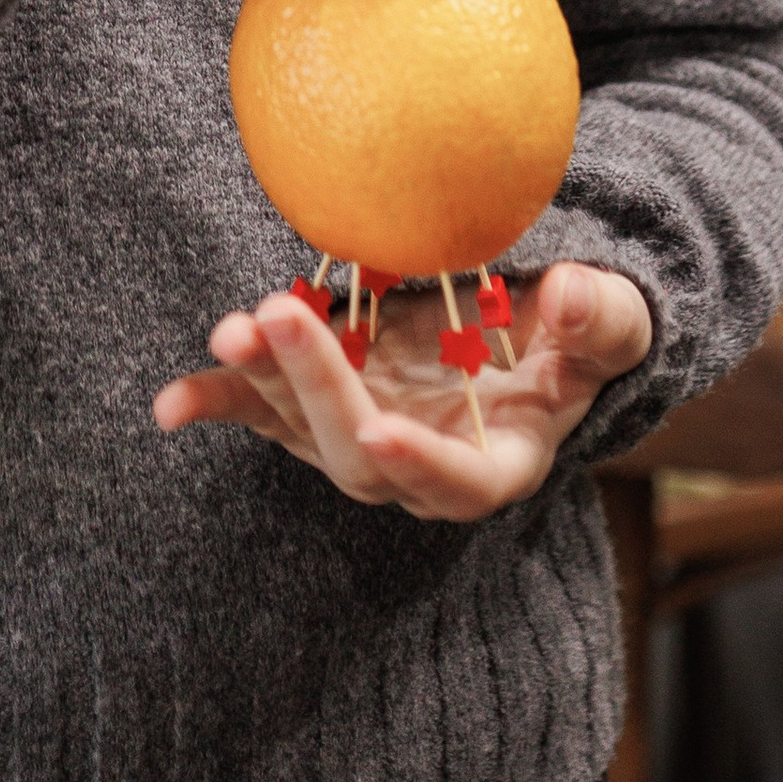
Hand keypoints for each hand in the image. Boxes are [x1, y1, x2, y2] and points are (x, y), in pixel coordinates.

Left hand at [151, 262, 652, 519]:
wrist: (520, 328)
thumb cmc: (575, 335)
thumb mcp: (611, 322)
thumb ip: (599, 319)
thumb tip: (571, 298)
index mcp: (499, 460)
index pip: (461, 483)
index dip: (422, 466)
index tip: (381, 431)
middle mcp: (419, 464)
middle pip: (360, 454)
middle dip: (321, 387)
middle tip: (284, 317)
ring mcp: (361, 438)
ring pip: (303, 430)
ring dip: (261, 385)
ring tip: (230, 332)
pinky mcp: (317, 408)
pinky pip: (262, 413)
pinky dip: (219, 402)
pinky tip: (171, 402)